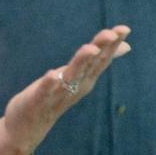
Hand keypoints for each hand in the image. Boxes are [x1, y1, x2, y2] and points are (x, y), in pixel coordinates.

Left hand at [2, 24, 132, 154]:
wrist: (29, 125)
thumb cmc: (56, 96)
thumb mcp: (79, 76)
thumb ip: (97, 60)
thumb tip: (126, 46)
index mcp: (85, 78)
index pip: (102, 59)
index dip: (112, 44)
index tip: (124, 28)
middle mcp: (76, 86)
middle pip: (90, 65)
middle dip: (101, 48)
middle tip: (111, 33)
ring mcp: (58, 94)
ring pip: (72, 76)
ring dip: (81, 62)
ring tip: (90, 49)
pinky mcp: (40, 100)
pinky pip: (46, 91)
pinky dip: (50, 83)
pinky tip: (53, 74)